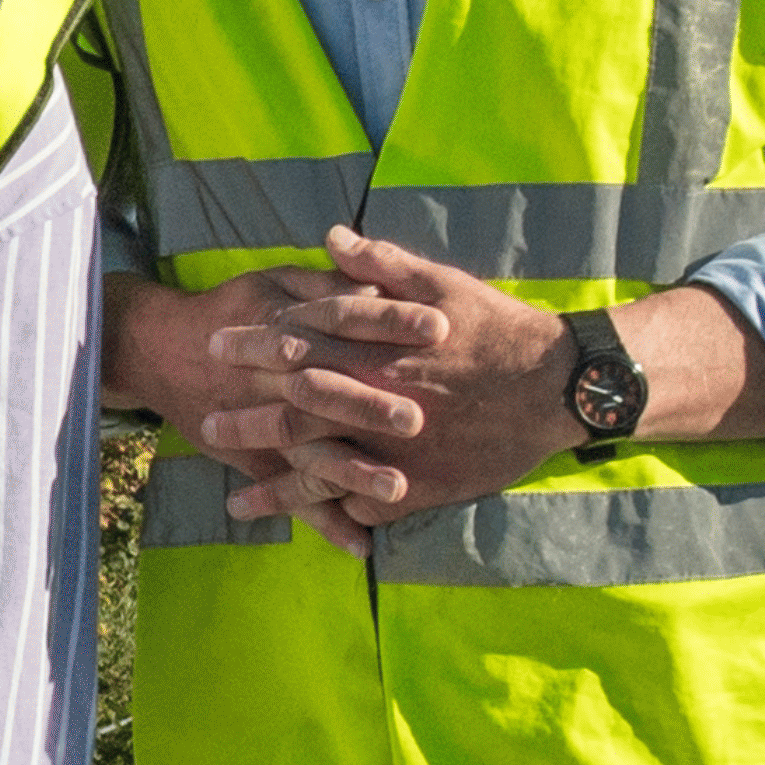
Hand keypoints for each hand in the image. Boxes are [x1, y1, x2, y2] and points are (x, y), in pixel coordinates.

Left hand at [189, 226, 764, 555]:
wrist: (559, 385)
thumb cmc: (498, 327)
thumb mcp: (441, 283)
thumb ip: (380, 264)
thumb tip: (330, 237)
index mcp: (378, 349)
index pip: (299, 344)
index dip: (253, 345)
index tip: (215, 345)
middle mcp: (379, 401)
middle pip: (298, 413)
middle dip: (247, 421)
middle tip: (206, 428)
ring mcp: (400, 450)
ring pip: (325, 474)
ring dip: (276, 490)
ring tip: (236, 503)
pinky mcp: (425, 487)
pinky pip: (370, 506)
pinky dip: (339, 517)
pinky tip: (307, 527)